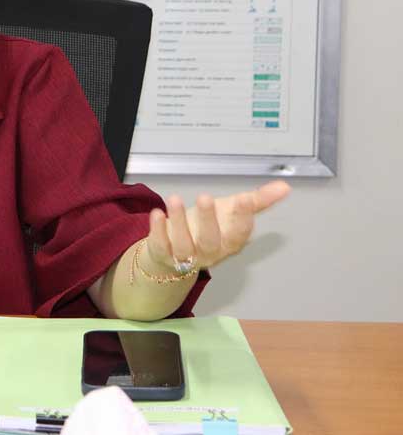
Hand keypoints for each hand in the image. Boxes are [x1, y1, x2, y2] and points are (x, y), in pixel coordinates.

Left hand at [144, 180, 290, 272]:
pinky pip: (160, 245)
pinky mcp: (163, 253)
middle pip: (210, 241)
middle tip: (205, 196)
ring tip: (175, 198)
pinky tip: (157, 213)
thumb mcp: (233, 211)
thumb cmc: (210, 228)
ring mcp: (185, 256)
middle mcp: (209, 252)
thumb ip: (258, 200)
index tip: (243, 200)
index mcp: (229, 242)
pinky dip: (158, 230)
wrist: (177, 251)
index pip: (239, 233)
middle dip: (208, 219)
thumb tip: (285, 186)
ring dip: (178, 221)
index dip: (242, 218)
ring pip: (183, 244)